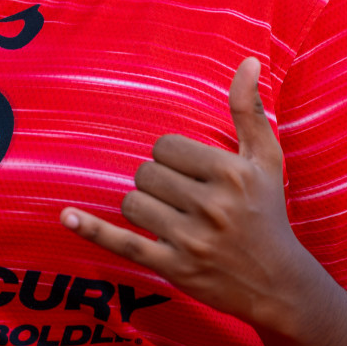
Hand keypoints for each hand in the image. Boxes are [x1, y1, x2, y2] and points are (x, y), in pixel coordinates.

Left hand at [58, 58, 314, 331]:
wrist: (280, 284)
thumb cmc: (267, 212)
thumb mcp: (265, 159)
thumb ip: (248, 109)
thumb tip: (246, 61)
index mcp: (231, 174)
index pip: (165, 146)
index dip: (172, 158)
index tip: (191, 174)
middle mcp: (212, 207)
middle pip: (146, 173)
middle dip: (158, 183)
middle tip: (183, 199)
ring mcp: (191, 240)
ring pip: (131, 203)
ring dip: (142, 206)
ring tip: (171, 218)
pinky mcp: (174, 268)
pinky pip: (122, 242)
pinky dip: (92, 229)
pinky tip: (66, 216)